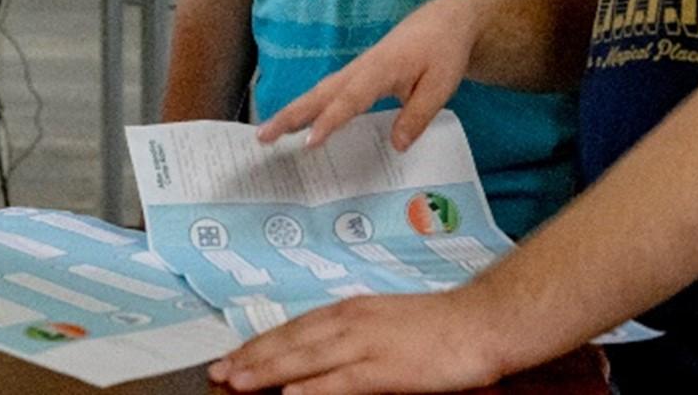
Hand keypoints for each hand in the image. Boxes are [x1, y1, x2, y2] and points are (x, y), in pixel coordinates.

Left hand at [210, 290, 504, 394]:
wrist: (481, 321)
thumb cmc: (440, 326)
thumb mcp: (386, 322)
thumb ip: (353, 334)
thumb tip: (320, 353)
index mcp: (351, 310)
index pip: (294, 328)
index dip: (260, 344)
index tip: (232, 356)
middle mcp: (351, 321)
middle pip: (290, 342)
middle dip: (251, 358)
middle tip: (216, 373)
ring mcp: (366, 344)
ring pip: (304, 359)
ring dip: (266, 371)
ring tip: (234, 383)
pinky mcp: (385, 368)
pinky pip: (341, 381)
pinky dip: (311, 388)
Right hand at [256, 0, 488, 150]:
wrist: (443, 22)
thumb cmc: (442, 52)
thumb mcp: (440, 86)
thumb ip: (418, 115)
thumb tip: (396, 145)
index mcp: (380, 69)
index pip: (350, 99)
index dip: (329, 121)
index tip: (308, 142)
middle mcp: (361, 69)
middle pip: (321, 94)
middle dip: (291, 114)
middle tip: (263, 136)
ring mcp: (356, 70)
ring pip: (319, 92)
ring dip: (293, 111)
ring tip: (267, 133)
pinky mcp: (357, 74)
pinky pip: (328, 92)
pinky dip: (308, 107)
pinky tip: (297, 124)